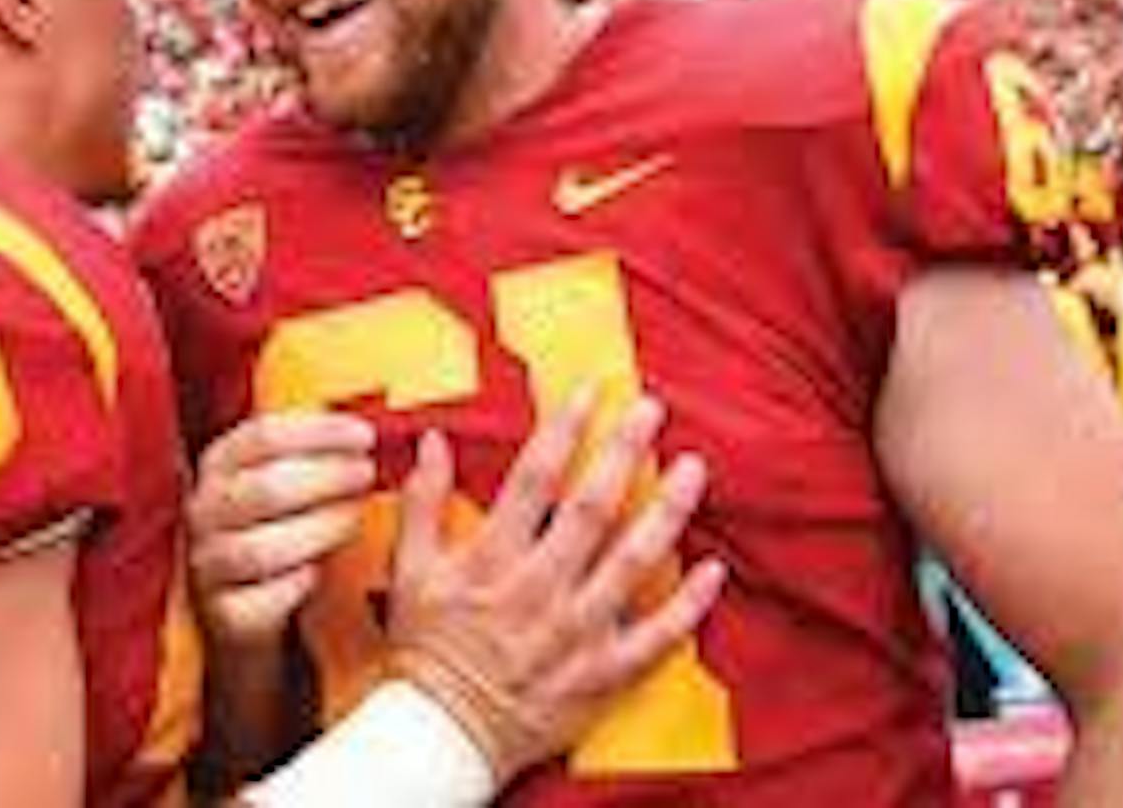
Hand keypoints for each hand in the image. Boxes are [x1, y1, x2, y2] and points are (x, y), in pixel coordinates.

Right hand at [188, 411, 376, 649]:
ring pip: (262, 548)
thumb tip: (373, 431)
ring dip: (318, 530)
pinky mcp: (225, 615)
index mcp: (220, 465)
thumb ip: (315, 451)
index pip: (263, 435)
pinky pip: (264, 600)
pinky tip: (320, 572)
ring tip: (353, 520)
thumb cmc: (276, 527)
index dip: (320, 432)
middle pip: (266, 488)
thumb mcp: (282, 477)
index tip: (364, 436)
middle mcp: (206, 510)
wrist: (246, 604)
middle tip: (366, 474)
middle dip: (327, 478)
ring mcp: (209, 564)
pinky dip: (298, 585)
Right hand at [385, 390, 723, 787]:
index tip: (589, 391)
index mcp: (493, 559)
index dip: (564, 428)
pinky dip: (689, 605)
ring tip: (693, 469)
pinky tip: (713, 571)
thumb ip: (423, 501)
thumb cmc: (426, 647)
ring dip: (667, 511)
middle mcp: (539, 589)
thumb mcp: (409, 569)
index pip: (534, 478)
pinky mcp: (602, 672)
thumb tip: (434, 441)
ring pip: (633, 562)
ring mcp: (576, 632)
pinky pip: (656, 636)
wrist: (443, 731)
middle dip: (625, 451)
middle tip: (652, 409)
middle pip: (592, 507)